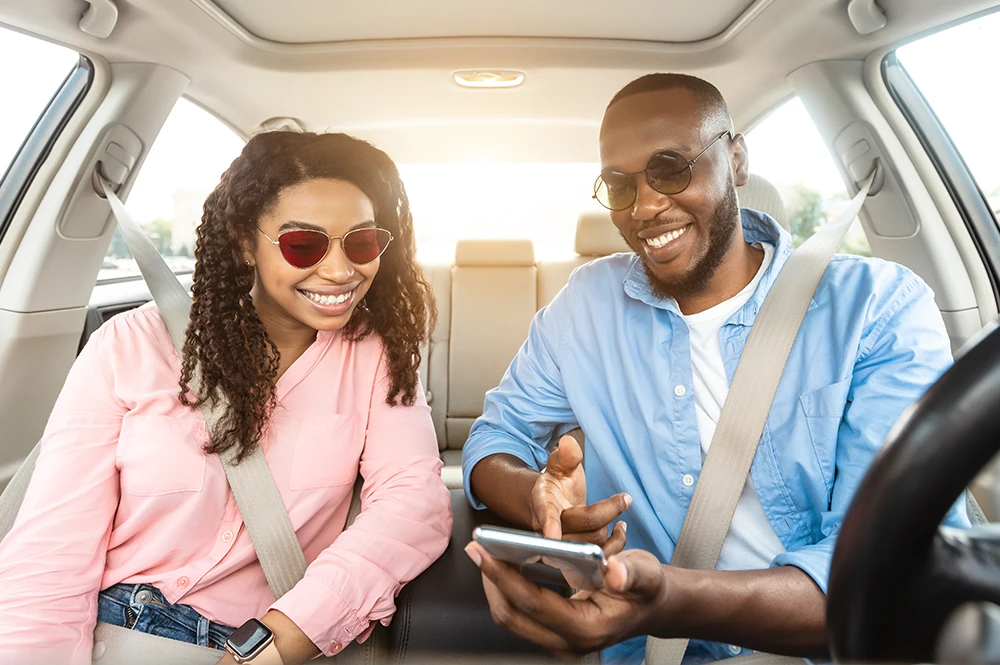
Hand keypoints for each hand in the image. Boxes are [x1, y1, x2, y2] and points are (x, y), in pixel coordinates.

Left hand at [466, 541, 669, 655]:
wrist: (653, 606)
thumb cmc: (647, 589)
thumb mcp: (646, 574)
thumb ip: (631, 573)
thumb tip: (615, 572)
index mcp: (587, 629)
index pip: (533, 603)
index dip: (504, 576)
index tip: (485, 551)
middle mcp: (568, 643)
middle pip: (512, 615)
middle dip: (491, 581)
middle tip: (478, 547)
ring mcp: (559, 641)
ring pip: (512, 617)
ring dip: (496, 585)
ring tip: (486, 552)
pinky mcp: (554, 633)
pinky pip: (520, 614)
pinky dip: (508, 589)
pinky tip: (504, 564)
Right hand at [531, 434, 630, 553]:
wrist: (552, 506)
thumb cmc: (557, 484)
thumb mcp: (560, 466)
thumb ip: (566, 456)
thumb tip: (569, 444)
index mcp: (543, 503)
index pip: (546, 513)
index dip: (548, 524)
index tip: (551, 534)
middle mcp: (548, 529)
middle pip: (582, 527)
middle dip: (608, 511)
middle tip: (625, 498)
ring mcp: (562, 546)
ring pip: (593, 543)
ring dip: (611, 529)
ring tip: (621, 512)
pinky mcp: (575, 558)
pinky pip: (599, 558)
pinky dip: (615, 545)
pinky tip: (620, 530)